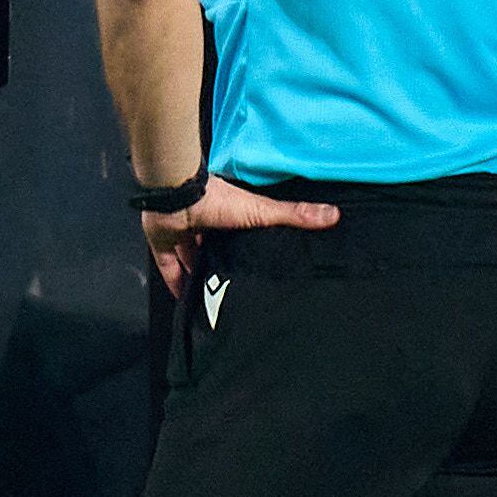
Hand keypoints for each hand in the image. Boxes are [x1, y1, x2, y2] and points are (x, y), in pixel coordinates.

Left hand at [139, 177, 339, 296]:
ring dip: (198, 273)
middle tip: (231, 285)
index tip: (255, 261)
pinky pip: (168, 266)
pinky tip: (184, 300)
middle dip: (220, 261)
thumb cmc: (218, 200)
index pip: (237, 231)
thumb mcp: (262, 211)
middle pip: (213, 245)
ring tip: (211, 298)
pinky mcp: (162, 243)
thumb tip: (333, 214)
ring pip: (190, 255)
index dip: (243, 244)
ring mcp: (181, 232)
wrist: (177, 196)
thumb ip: (294, 214)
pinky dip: (175, 283)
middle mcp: (203, 222)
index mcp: (226, 212)